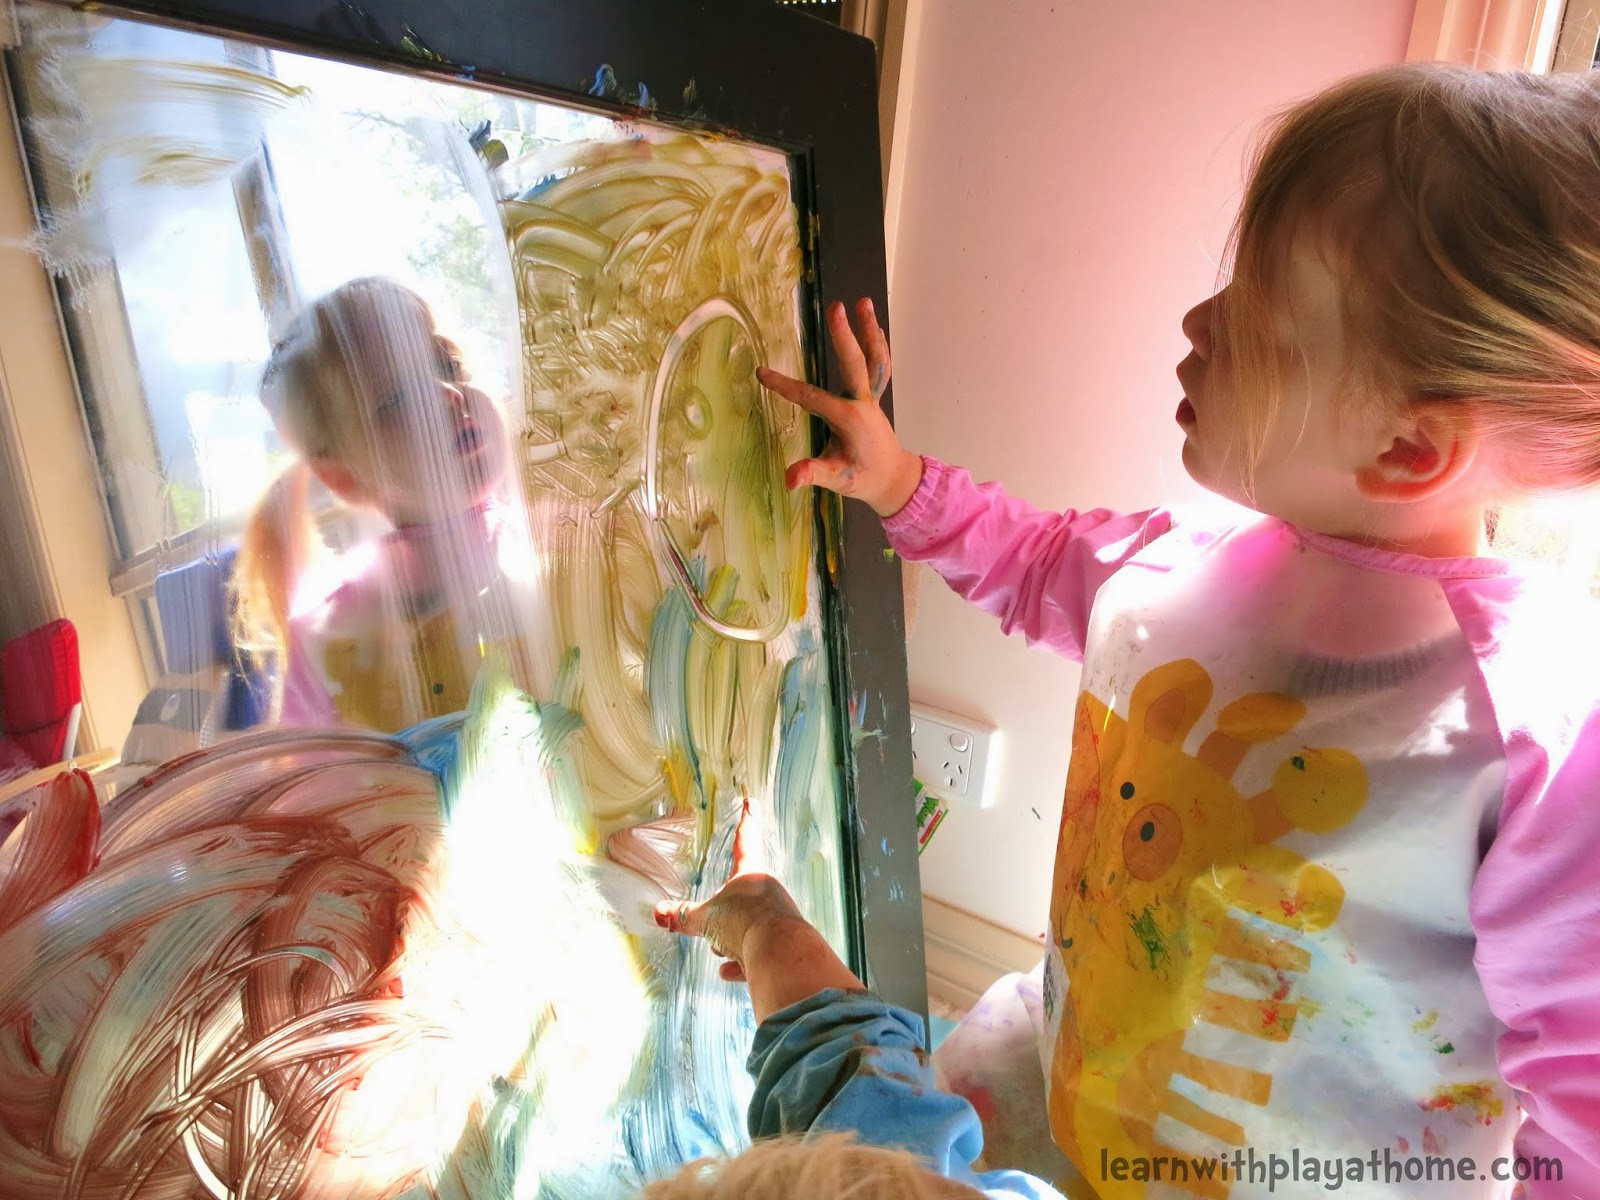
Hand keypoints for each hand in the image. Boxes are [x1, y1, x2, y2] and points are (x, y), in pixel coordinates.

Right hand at [653, 799, 864, 1019]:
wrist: (779, 955)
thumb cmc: (745, 923)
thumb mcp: (706, 919)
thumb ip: (683, 916)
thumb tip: (659, 912)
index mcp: (751, 874)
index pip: (745, 840)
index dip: (747, 820)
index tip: (752, 802)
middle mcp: (770, 892)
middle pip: (743, 894)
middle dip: (726, 912)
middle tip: (719, 926)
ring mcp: (779, 919)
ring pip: (749, 925)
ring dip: (733, 940)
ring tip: (723, 953)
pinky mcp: (784, 945)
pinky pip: (758, 951)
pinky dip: (743, 962)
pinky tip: (730, 972)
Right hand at [757, 298, 923, 517]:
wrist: (893, 479)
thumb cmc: (863, 479)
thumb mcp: (837, 480)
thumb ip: (814, 474)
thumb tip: (790, 479)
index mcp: (849, 420)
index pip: (812, 398)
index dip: (785, 386)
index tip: (762, 373)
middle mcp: (863, 402)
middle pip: (854, 363)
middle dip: (844, 336)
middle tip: (836, 308)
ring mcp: (872, 397)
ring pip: (873, 358)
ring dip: (869, 329)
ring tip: (863, 301)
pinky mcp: (875, 396)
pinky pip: (878, 365)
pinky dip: (877, 343)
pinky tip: (872, 323)